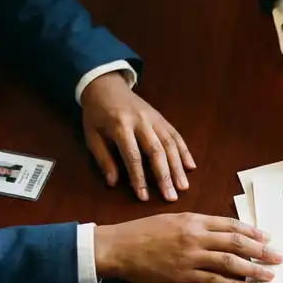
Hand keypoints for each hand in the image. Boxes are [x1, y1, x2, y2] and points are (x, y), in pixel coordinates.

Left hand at [81, 71, 194, 201]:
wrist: (106, 85)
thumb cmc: (97, 114)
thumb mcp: (91, 135)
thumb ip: (102, 158)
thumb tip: (113, 182)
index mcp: (120, 125)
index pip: (132, 155)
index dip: (139, 178)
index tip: (144, 197)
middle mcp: (141, 121)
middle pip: (156, 151)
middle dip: (165, 176)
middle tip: (171, 197)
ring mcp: (154, 119)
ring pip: (170, 144)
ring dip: (178, 167)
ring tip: (183, 187)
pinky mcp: (162, 118)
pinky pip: (176, 135)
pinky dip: (185, 151)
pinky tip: (191, 166)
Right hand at [93, 213, 281, 282]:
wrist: (119, 247)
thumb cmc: (143, 231)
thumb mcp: (172, 219)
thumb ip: (197, 224)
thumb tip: (221, 231)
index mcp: (194, 220)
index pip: (231, 225)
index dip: (252, 232)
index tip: (267, 237)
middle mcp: (196, 237)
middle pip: (237, 244)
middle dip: (261, 251)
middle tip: (277, 257)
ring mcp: (191, 258)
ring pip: (230, 263)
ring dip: (253, 269)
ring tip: (269, 274)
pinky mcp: (184, 277)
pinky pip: (214, 282)